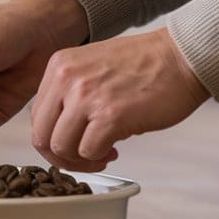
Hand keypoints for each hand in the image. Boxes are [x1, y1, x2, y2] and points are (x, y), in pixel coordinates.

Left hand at [31, 27, 209, 171]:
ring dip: (81, 160)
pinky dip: (99, 158)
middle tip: (82, 158)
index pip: (37, 115)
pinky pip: (89, 152)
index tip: (72, 142)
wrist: (182, 57)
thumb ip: (70, 92)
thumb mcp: (91, 66)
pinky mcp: (111, 116)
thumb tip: (60, 128)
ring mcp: (87, 97)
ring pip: (62, 147)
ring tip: (102, 154)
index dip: (52, 137)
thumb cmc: (145, 64)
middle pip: (42, 135)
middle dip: (61, 156)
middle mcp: (67, 79)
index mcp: (59, 67)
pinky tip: (114, 150)